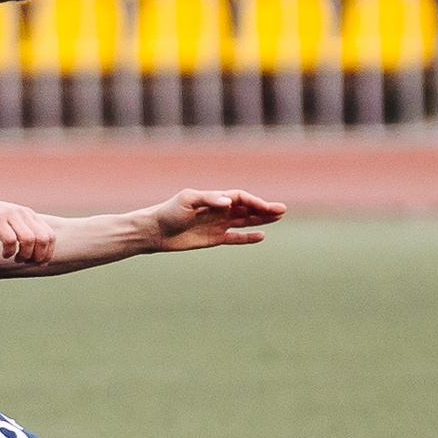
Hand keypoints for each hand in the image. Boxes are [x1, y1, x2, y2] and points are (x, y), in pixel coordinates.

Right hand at [0, 190, 55, 263]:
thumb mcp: (9, 225)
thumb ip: (23, 234)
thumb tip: (36, 256)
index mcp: (28, 215)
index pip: (49, 235)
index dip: (48, 253)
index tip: (39, 263)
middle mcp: (22, 213)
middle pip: (43, 238)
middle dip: (38, 256)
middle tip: (26, 262)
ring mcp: (9, 215)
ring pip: (29, 239)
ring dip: (24, 255)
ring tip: (15, 259)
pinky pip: (10, 240)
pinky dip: (9, 252)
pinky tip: (4, 254)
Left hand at [151, 188, 286, 250]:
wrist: (155, 231)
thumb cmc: (169, 212)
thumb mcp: (187, 200)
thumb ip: (209, 199)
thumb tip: (229, 202)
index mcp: (214, 198)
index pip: (240, 198)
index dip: (254, 202)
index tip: (266, 207)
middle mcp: (218, 210)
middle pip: (246, 208)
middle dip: (264, 209)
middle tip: (282, 210)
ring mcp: (217, 225)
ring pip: (244, 221)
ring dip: (260, 220)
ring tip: (278, 217)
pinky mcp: (214, 239)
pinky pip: (235, 238)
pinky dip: (247, 238)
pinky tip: (261, 236)